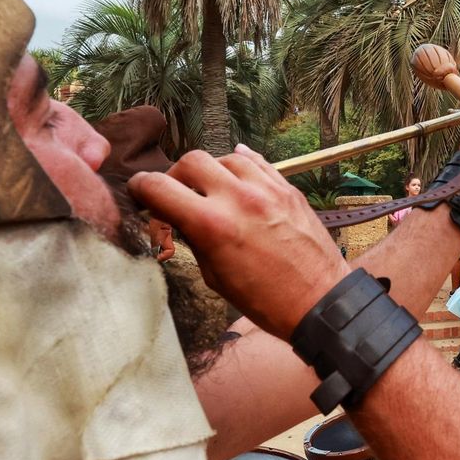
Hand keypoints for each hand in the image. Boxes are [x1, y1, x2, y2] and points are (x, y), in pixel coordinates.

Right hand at [130, 144, 346, 339]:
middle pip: (190, 160)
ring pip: (224, 157)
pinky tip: (233, 174)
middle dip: (175, 176)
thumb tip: (179, 217)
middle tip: (176, 196)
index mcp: (212, 225)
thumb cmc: (265, 300)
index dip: (140, 187)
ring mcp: (266, 189)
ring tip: (210, 193)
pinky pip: (256, 162)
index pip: (159, 186)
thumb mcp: (215, 276)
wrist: (320, 302)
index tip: (139, 192)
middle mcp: (238, 198)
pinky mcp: (288, 189)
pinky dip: (239, 165)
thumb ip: (193, 238)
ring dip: (210, 171)